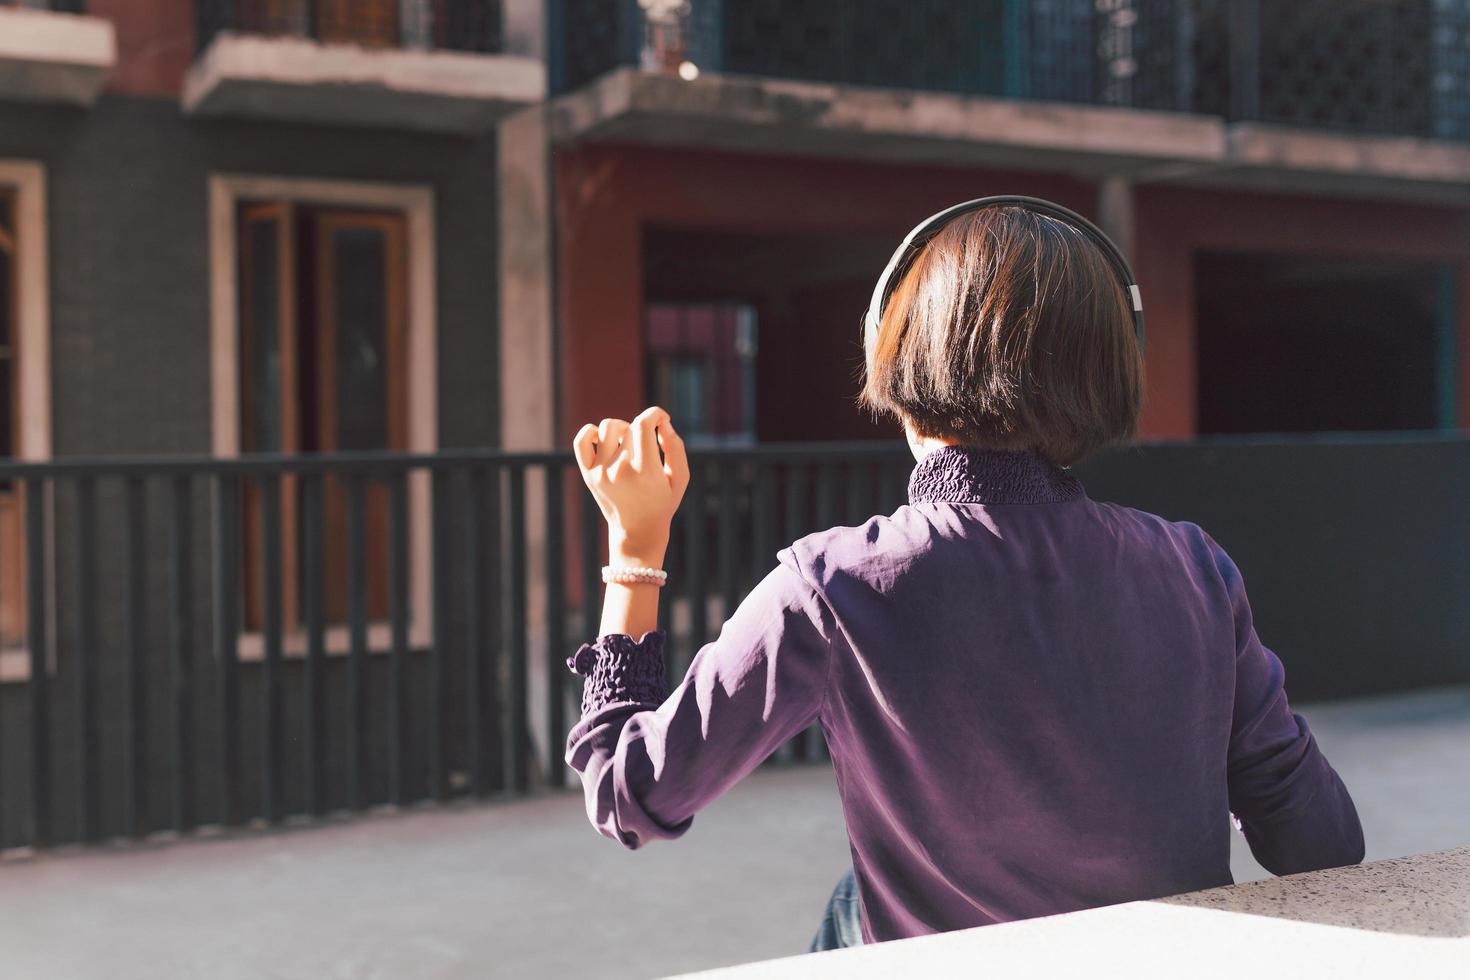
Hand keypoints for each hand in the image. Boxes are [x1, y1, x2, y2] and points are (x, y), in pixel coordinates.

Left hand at [573, 406, 689, 566]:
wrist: (637, 532)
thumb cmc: (662, 502)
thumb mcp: (680, 478)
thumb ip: (675, 447)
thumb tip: (662, 423)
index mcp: (645, 471)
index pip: (644, 424)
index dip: (655, 413)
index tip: (662, 420)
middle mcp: (620, 470)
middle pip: (630, 427)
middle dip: (643, 428)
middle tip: (648, 446)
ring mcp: (601, 472)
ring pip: (607, 427)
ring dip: (621, 429)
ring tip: (628, 444)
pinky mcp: (588, 474)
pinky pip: (581, 440)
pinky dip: (590, 432)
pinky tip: (604, 440)